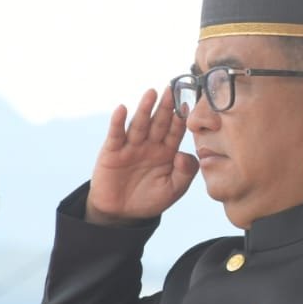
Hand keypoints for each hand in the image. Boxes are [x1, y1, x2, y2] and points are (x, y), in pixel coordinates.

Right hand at [86, 87, 199, 224]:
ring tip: (151, 93)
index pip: (176, 131)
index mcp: (167, 151)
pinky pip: (116, 135)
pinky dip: (118, 122)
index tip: (189, 104)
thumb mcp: (173, 189)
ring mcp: (131, 146)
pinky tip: (122, 109)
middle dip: (165, 106)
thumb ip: (185, 173)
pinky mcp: (112, 151)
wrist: (121, 214)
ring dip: (145, 108)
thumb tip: (183, 155)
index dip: (181, 119)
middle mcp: (150, 144)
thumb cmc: (150, 199)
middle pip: (159, 122)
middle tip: (172, 89)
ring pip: (140, 124)